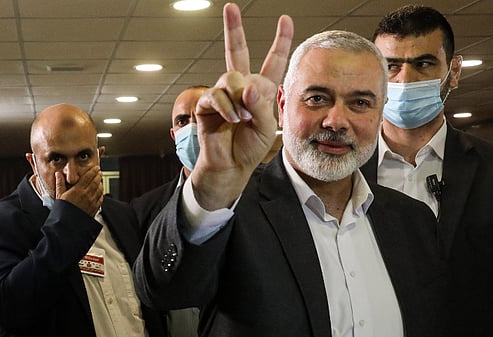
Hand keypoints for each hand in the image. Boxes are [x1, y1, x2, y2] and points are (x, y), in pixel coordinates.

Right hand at [56, 162, 104, 215]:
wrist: (68, 224)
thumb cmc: (63, 210)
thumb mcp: (59, 195)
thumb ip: (60, 183)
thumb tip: (58, 174)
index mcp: (78, 190)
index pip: (88, 177)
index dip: (93, 171)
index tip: (96, 168)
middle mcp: (87, 195)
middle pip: (96, 182)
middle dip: (98, 176)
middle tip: (99, 172)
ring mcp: (92, 202)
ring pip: (99, 189)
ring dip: (101, 183)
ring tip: (100, 180)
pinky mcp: (94, 208)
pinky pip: (100, 198)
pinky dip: (101, 193)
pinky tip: (100, 192)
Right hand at [191, 3, 292, 209]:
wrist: (230, 166)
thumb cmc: (250, 147)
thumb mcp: (266, 126)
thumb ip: (261, 104)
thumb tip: (245, 85)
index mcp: (261, 90)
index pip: (273, 61)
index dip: (280, 41)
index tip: (285, 19)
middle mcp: (240, 86)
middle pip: (237, 51)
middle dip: (233, 29)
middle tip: (230, 7)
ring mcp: (223, 94)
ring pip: (231, 78)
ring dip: (239, 99)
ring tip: (242, 119)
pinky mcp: (207, 104)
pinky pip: (217, 95)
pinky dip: (227, 107)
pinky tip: (232, 119)